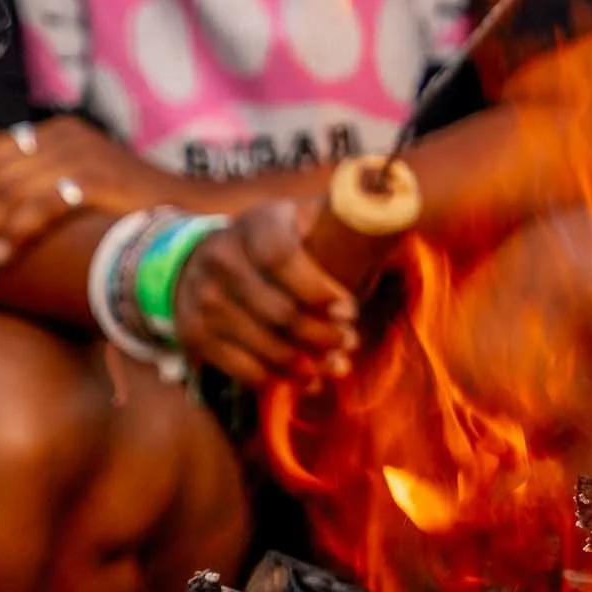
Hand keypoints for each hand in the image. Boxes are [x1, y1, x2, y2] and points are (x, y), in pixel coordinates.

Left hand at [0, 117, 179, 282]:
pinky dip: (14, 233)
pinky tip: (1, 258)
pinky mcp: (98, 179)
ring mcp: (82, 155)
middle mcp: (64, 135)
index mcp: (56, 131)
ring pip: (7, 192)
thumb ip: (45, 191)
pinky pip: (40, 204)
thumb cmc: (137, 212)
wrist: (197, 211)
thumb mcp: (85, 188)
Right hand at [173, 199, 360, 389]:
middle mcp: (221, 258)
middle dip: (322, 334)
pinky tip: (308, 379)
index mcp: (255, 224)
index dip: (317, 289)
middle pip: (278, 311)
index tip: (349, 310)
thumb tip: (396, 211)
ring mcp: (203, 299)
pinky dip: (281, 380)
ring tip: (338, 365)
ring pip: (264, 345)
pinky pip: (244, 369)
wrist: (198, 262)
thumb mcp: (298, 220)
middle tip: (350, 342)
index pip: (281, 257)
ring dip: (307, 364)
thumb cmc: (272, 243)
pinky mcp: (195, 335)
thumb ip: (336, 220)